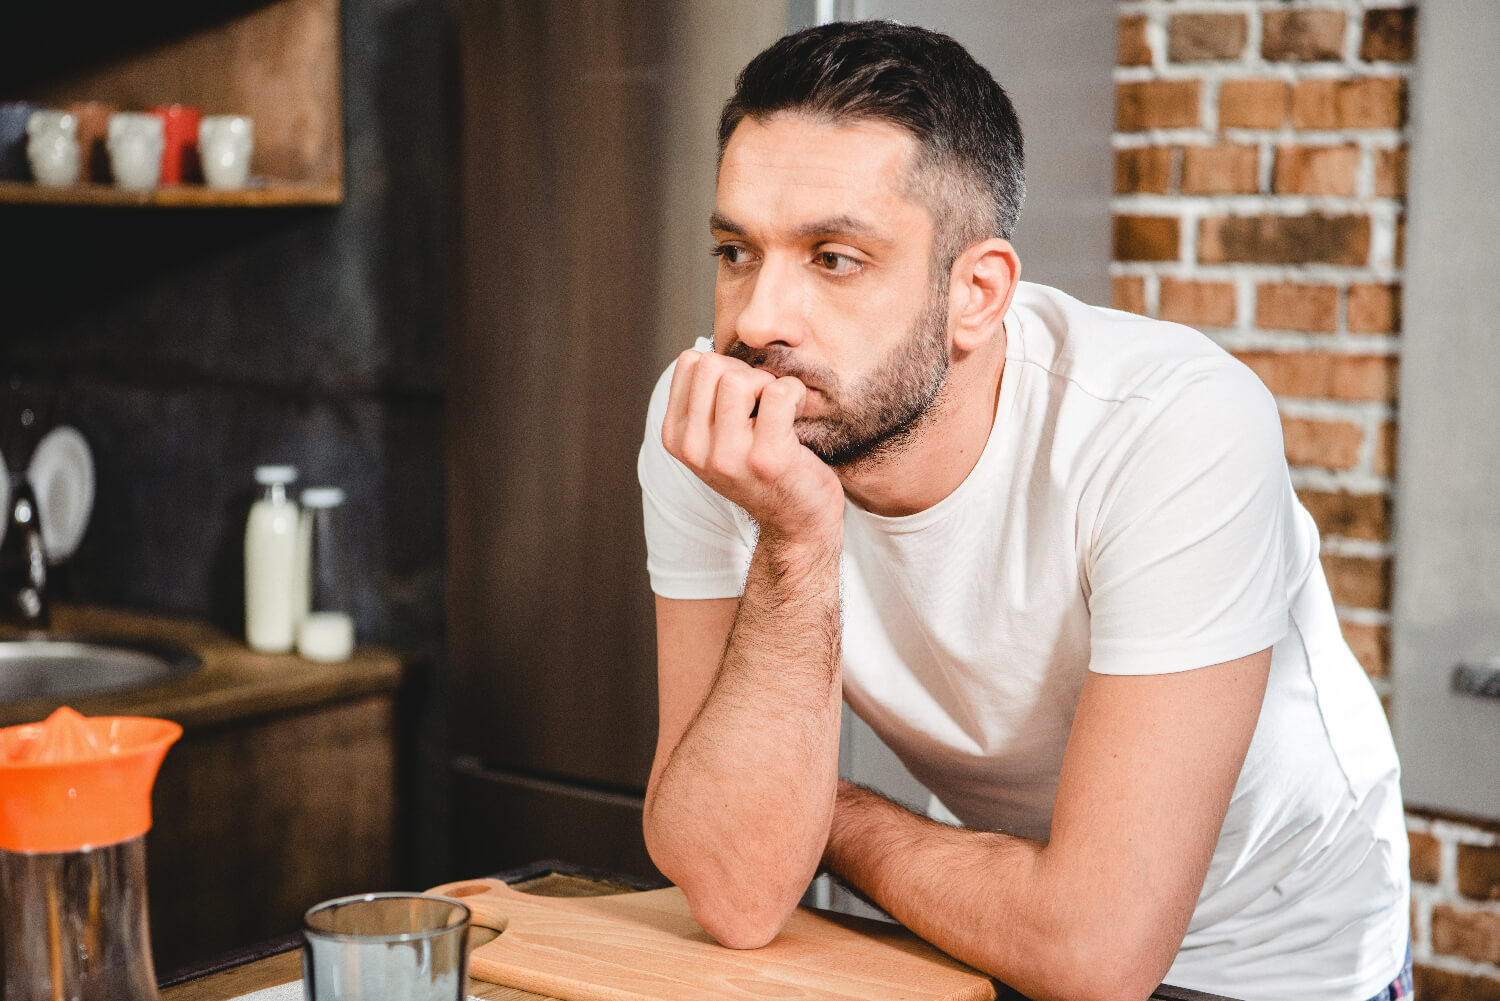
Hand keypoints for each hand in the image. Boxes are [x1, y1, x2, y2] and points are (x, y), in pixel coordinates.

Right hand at [662, 349, 843, 544]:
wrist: (797, 523)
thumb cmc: (762, 469)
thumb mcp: (716, 438)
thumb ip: (706, 399)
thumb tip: (713, 349)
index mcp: (676, 437)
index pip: (689, 362)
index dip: (723, 368)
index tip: (742, 397)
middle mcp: (695, 449)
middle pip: (711, 365)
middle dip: (745, 373)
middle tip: (764, 403)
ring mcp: (728, 456)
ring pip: (739, 378)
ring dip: (769, 384)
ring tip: (779, 411)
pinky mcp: (767, 458)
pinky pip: (779, 393)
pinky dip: (795, 394)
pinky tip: (797, 416)